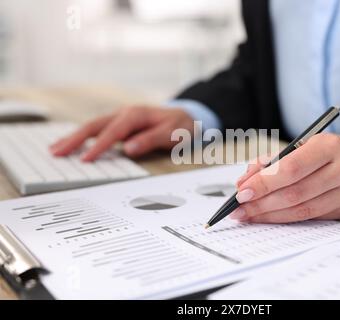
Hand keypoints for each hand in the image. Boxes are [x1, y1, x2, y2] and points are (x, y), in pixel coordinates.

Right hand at [50, 106, 193, 160]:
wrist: (186, 116)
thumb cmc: (180, 125)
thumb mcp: (172, 133)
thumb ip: (151, 140)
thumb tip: (129, 149)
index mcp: (136, 114)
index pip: (113, 131)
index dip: (99, 145)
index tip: (86, 159)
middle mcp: (124, 113)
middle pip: (94, 125)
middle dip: (75, 138)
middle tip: (56, 151)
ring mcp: (120, 118)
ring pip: (92, 126)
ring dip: (74, 137)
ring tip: (56, 148)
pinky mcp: (119, 124)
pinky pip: (98, 130)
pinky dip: (83, 137)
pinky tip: (72, 143)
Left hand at [230, 133, 339, 222]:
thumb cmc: (329, 152)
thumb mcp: (303, 145)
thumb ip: (272, 161)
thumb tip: (244, 182)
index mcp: (329, 145)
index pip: (291, 167)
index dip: (264, 183)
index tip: (241, 192)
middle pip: (295, 193)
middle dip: (261, 203)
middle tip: (239, 209)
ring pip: (302, 210)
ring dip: (270, 215)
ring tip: (248, 216)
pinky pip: (311, 218)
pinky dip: (286, 219)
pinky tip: (269, 217)